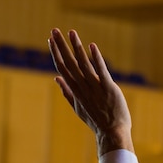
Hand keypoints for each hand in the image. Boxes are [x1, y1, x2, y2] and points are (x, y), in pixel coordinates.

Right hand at [48, 28, 133, 155]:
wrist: (112, 132)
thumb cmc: (96, 119)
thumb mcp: (77, 106)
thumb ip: (66, 91)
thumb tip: (56, 78)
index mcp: (75, 90)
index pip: (62, 68)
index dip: (56, 53)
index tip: (50, 39)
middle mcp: (82, 87)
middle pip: (69, 63)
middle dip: (61, 46)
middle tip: (54, 30)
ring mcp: (95, 87)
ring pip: (83, 64)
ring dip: (76, 47)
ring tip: (71, 32)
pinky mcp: (108, 88)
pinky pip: (101, 71)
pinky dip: (96, 58)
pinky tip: (92, 46)